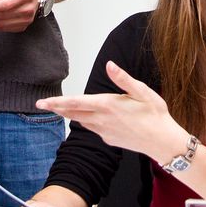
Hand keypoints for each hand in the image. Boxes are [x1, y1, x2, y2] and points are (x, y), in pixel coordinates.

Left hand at [35, 61, 187, 163]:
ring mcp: (104, 132)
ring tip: (61, 109)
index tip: (42, 102)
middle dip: (57, 108)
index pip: (75, 102)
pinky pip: (93, 129)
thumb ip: (123, 79)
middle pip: (73, 113)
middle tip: (42, 105)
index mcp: (107, 105)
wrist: (163, 142)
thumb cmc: (155, 115)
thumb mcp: (142, 91)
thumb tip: (109, 64)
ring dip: (70, 114)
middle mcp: (102, 120)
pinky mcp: (109, 140)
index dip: (57, 102)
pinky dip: (87, 122)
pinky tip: (90, 119)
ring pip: (81, 121)